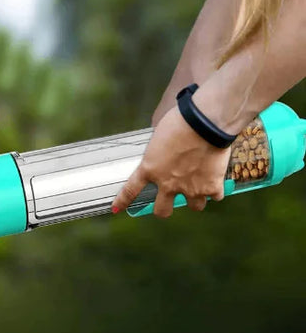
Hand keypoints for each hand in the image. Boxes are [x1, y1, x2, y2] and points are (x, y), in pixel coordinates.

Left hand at [112, 106, 230, 217]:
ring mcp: (190, 188)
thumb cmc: (181, 121)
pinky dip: (216, 190)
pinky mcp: (211, 187)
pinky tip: (216, 180)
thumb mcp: (159, 136)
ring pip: (194, 207)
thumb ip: (158, 151)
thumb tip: (164, 152)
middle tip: (169, 201)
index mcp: (150, 169)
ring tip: (199, 186)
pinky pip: (215, 196)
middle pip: (163, 211)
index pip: (130, 190)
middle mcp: (168, 184)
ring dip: (196, 198)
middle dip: (165, 209)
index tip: (116, 209)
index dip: (123, 201)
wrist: (205, 122)